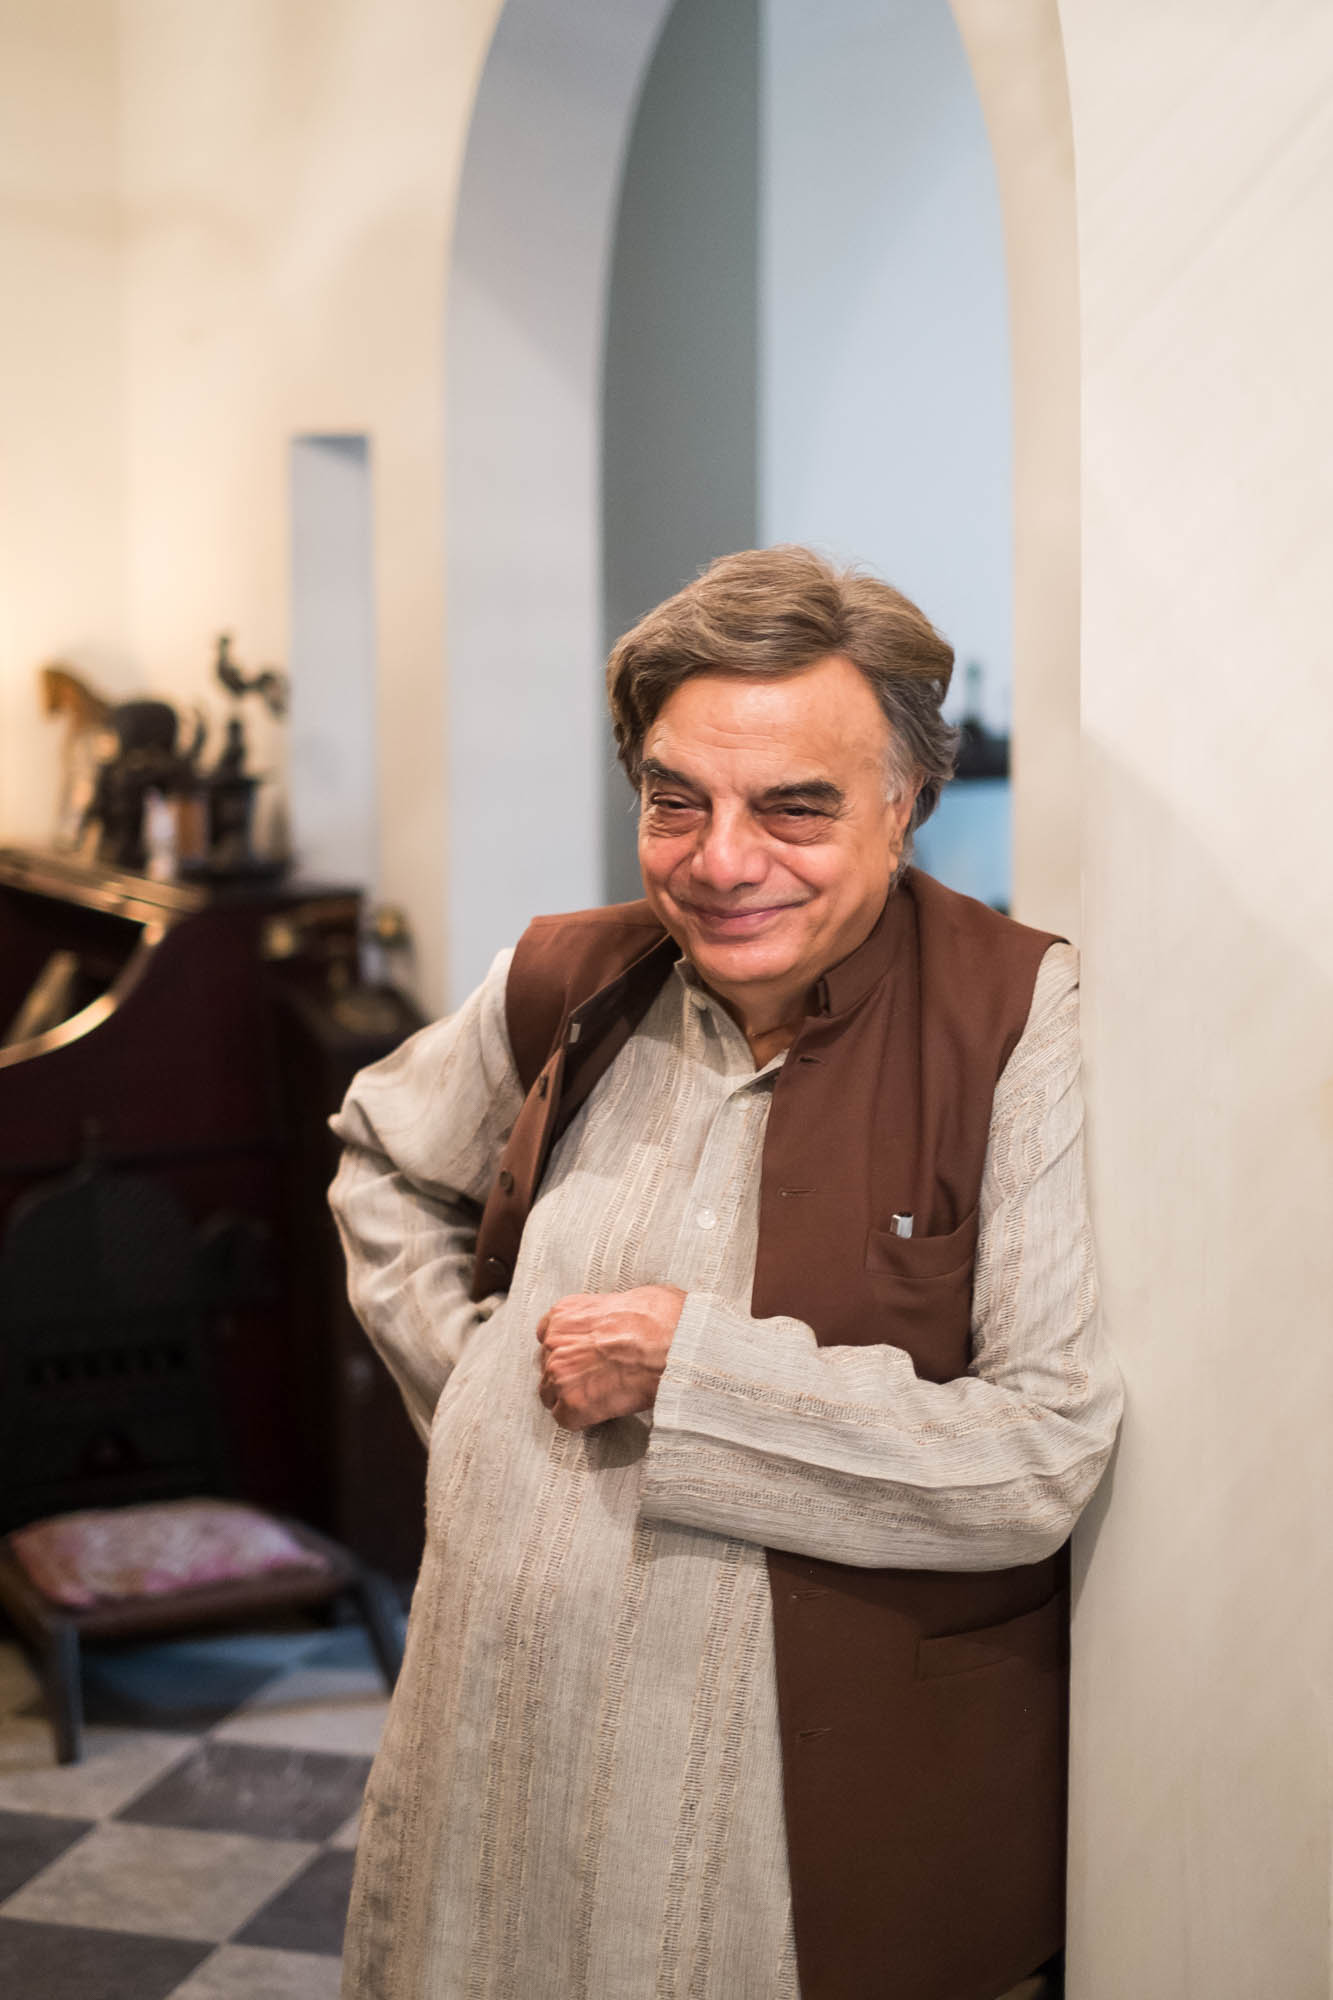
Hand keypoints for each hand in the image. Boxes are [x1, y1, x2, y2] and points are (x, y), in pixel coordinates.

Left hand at [536, 1285, 685, 1429]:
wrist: (675, 1346)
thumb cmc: (662, 1319)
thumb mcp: (630, 1297)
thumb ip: (607, 1313)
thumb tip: (620, 1321)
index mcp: (566, 1313)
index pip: (548, 1335)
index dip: (567, 1348)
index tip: (582, 1354)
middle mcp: (555, 1342)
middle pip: (548, 1365)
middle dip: (569, 1372)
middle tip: (596, 1376)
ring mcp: (561, 1374)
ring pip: (551, 1393)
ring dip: (572, 1396)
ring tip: (600, 1395)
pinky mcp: (573, 1404)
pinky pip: (565, 1418)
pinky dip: (581, 1418)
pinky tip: (602, 1410)